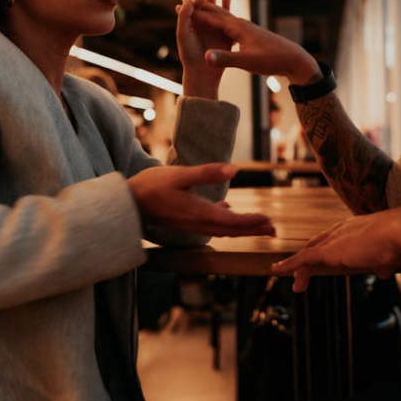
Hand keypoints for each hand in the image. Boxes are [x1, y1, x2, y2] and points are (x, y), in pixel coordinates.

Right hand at [128, 163, 275, 236]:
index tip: (269, 221)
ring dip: (242, 228)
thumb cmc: (151, 186)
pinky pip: (211, 225)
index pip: (232, 222)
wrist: (127, 202)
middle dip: (253, 230)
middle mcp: (197, 223)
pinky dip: (225, 222)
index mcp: (199, 213)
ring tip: (259, 226)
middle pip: (231, 230)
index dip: (252, 222)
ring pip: (222, 229)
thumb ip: (207, 173)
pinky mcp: (185, 221)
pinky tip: (228, 213)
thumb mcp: (180, 174)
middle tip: (273, 231)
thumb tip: (234, 170)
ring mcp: (191, 224)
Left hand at [177, 0, 231, 97]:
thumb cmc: (190, 55)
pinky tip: (236, 9)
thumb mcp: (183, 34)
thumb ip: (184, 16)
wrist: (202, 75)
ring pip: (218, 13)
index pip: (193, 7)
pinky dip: (230, 13)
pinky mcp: (225, 38)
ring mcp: (214, 32)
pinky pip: (229, 23)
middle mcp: (203, 27)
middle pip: (206, 7)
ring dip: (220, 1)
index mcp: (191, 25)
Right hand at [188, 0, 321, 85]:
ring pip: (225, 17)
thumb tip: (206, 57)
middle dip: (201, 6)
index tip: (178, 7)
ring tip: (201, 4)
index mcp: (238, 28)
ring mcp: (247, 28)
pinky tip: (223, 22)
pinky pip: (232, 24)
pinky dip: (222, 21)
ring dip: (211, 11)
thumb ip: (225, 59)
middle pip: (217, 12)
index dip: (194, 14)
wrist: (294, 59)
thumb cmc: (272, 59)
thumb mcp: (247, 62)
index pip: (211, 19)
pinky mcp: (251, 35)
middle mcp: (241, 24)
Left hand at [270, 208, 400, 291]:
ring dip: (300, 270)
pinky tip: (277, 271)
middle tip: (302, 272)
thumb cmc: (400, 243)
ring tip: (296, 285)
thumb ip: (382, 263)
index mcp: (355, 228)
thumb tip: (382, 272)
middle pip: (318, 244)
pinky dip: (289, 265)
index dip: (326, 249)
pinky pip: (302, 259)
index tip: (321, 259)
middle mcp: (341, 230)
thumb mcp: (389, 255)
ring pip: (309, 254)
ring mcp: (333, 239)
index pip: (334, 238)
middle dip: (308, 258)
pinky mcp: (328, 250)